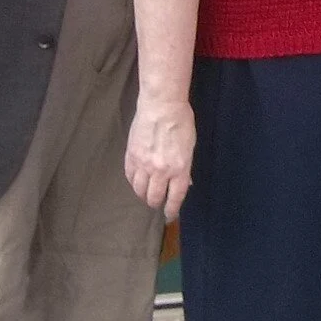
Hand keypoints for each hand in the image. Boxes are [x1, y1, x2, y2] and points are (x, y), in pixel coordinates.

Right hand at [124, 97, 195, 221]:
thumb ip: (185, 167)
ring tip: (146, 193)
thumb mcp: (190, 146)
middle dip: (156, 203)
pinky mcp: (131, 157)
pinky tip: (137, 180)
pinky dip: (134, 182)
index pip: (174, 198)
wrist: (161, 105)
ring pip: (139, 190)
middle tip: (157, 202)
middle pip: (153, 198)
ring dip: (143, 194)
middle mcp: (160, 170)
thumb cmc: (182, 122)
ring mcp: (144, 164)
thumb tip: (184, 182)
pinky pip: (130, 177)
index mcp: (179, 168)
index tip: (169, 215)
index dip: (172, 210)